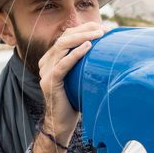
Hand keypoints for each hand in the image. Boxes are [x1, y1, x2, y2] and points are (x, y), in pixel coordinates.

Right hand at [37, 21, 103, 144]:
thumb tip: (108, 51)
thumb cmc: (74, 100)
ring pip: (62, 46)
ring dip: (82, 37)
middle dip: (85, 30)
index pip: (67, 35)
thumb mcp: (80, 77)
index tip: (103, 28)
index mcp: (52, 58)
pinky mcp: (49, 82)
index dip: (84, 28)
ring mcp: (46, 71)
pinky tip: (88, 47)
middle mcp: (46, 62)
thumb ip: (85, 64)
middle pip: (65, 37)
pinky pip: (62, 64)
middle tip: (104, 29)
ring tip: (99, 35)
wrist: (61, 124)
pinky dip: (75, 54)